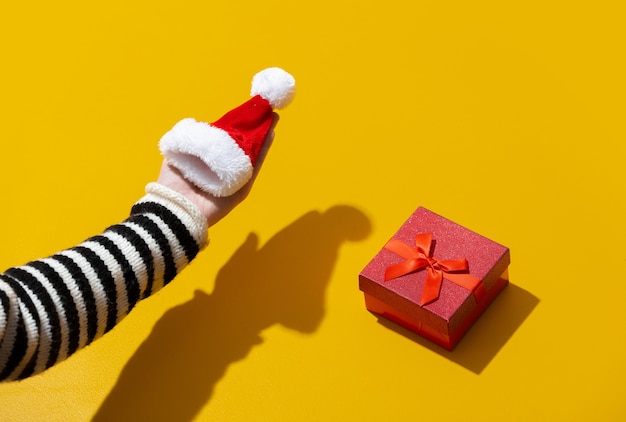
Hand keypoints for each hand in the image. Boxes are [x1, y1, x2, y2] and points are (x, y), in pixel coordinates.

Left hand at [156, 113, 277, 226]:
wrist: (174, 208)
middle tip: (265, 112)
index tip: (245, 114)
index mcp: (209, 163)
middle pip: (242, 148)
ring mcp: (234, 180)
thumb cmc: (172, 185)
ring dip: (263, 137)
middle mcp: (223, 171)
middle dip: (254, 130)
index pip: (226, 142)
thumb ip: (186, 141)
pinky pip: (254, 167)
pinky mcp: (241, 189)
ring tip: (272, 119)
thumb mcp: (175, 155)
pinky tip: (270, 135)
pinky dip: (263, 151)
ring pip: (252, 155)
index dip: (236, 128)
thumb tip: (197, 126)